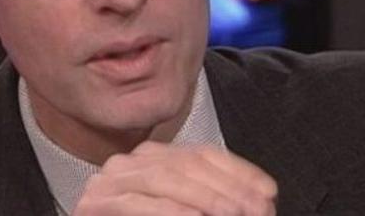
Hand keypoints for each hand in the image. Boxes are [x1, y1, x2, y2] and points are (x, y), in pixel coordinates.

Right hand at [72, 140, 276, 215]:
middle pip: (189, 164)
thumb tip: (263, 197)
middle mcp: (134, 160)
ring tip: (232, 213)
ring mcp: (112, 178)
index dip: (240, 172)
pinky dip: (168, 211)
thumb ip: (215, 199)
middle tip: (257, 209)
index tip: (269, 192)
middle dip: (228, 188)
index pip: (206, 154)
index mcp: (157, 156)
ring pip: (165, 178)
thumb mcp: (189, 207)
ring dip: (204, 198)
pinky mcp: (95, 202)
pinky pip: (135, 203)